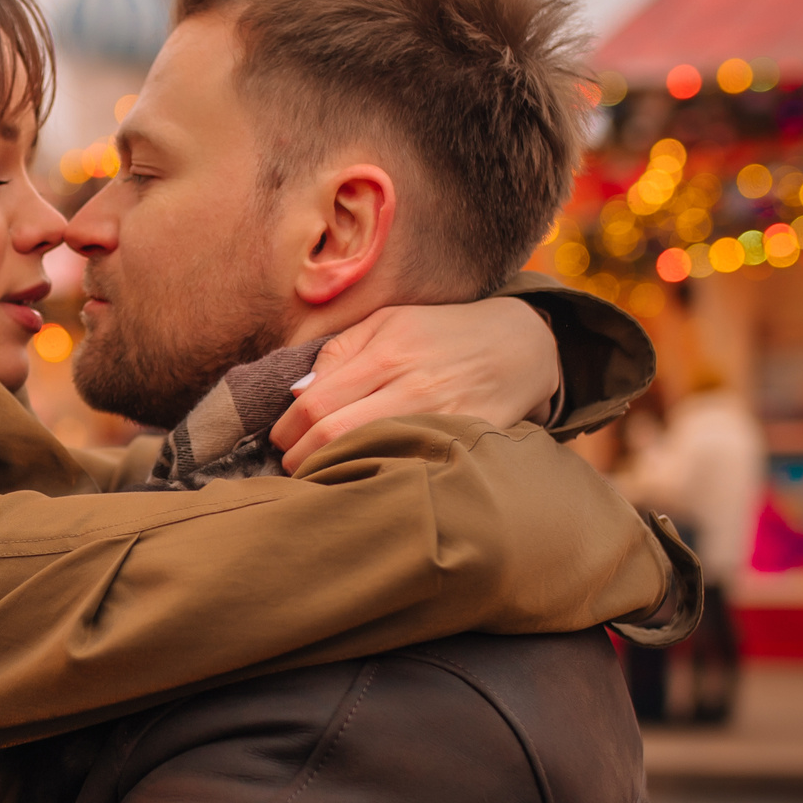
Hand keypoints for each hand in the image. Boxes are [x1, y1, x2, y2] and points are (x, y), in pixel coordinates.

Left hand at [272, 297, 559, 473]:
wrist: (521, 345)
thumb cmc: (442, 332)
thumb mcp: (387, 322)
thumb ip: (339, 352)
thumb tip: (297, 393)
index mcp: (385, 355)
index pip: (314, 404)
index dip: (286, 430)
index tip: (280, 441)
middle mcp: (411, 386)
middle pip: (331, 436)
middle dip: (300, 458)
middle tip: (293, 465)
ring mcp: (440, 417)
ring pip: (366, 457)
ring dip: (333, 473)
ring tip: (322, 474)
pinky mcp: (464, 440)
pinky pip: (410, 467)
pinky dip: (381, 477)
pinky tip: (367, 480)